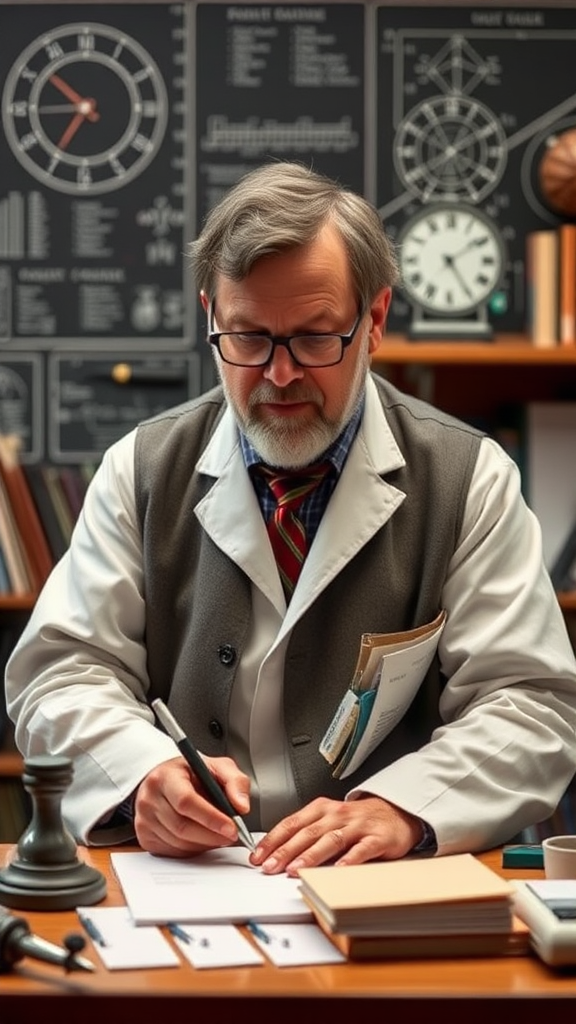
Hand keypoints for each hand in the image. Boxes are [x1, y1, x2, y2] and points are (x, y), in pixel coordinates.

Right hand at [133, 754, 250, 857]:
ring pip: (178, 842)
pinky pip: (172, 852)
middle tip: (232, 835)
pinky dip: (192, 850)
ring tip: (218, 835)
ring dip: (204, 844)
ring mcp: (143, 819)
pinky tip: (201, 838)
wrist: (166, 779)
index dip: (211, 818)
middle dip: (212, 835)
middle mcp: (149, 797)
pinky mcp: (144, 837)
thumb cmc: (191, 774)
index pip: (186, 801)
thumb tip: (242, 807)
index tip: (232, 827)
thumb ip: (235, 782)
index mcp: (166, 776)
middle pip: (182, 826)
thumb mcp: (217, 767)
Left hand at [249, 796, 422, 875]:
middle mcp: (337, 815)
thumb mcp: (328, 820)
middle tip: (270, 867)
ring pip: (330, 840)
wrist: (394, 813)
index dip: (273, 840)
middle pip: (307, 833)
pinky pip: (361, 849)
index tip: (257, 856)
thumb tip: (276, 853)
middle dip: (286, 851)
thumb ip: (306, 833)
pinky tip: (339, 869)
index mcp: (321, 809)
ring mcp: (357, 826)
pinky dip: (350, 859)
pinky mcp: (377, 838)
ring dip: (311, 855)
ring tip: (296, 869)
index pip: (291, 823)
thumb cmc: (356, 820)